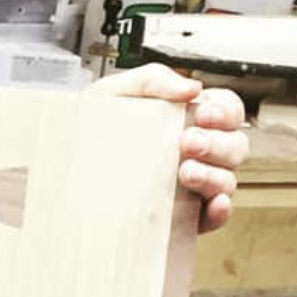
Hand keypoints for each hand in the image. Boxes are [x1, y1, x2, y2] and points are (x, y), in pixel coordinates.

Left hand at [92, 63, 247, 234]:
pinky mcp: (183, 215)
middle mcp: (195, 151)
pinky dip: (220, 210)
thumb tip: (191, 87)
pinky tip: (212, 203)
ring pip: (228, 180)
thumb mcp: (113, 93)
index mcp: (184, 118)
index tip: (204, 114)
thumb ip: (152, 80)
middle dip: (218, 143)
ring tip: (184, 171)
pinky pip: (214, 216)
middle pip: (235, 145)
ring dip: (214, 175)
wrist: (60, 172)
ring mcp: (192, 184)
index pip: (227, 110)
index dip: (224, 111)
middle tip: (187, 142)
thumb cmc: (89, 129)